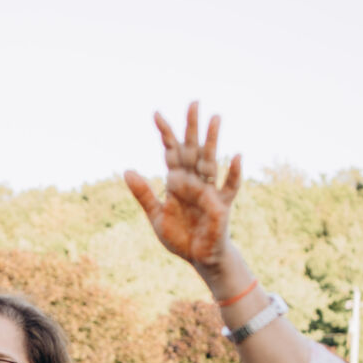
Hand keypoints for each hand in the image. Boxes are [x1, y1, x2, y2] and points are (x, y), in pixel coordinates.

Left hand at [124, 102, 244, 286]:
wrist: (200, 259)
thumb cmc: (182, 237)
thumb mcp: (157, 216)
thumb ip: (145, 194)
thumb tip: (127, 170)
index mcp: (178, 182)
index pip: (172, 152)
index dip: (166, 134)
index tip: (157, 114)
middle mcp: (195, 181)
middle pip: (193, 150)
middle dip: (192, 128)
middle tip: (193, 102)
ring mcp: (210, 191)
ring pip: (211, 161)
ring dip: (213, 140)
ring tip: (215, 118)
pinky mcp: (221, 205)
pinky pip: (229, 187)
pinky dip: (233, 173)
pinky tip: (235, 156)